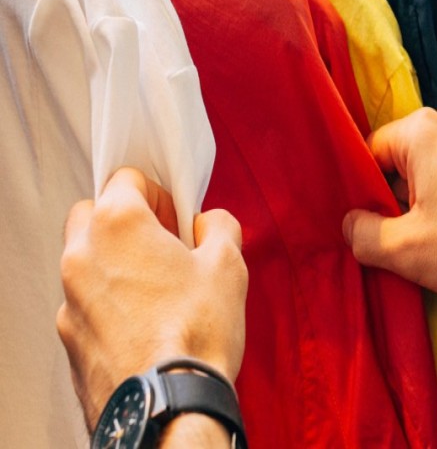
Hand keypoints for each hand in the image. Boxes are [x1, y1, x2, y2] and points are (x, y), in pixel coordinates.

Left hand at [57, 168, 247, 427]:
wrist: (169, 399)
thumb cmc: (196, 329)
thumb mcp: (228, 265)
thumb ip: (219, 227)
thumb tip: (209, 223)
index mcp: (118, 224)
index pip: (127, 177)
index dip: (160, 193)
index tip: (178, 217)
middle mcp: (82, 254)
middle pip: (92, 213)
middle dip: (125, 221)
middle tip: (164, 245)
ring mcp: (69, 297)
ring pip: (86, 259)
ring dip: (116, 262)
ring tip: (159, 289)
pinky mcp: (68, 335)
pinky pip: (85, 301)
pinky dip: (109, 302)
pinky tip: (145, 322)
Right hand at [343, 107, 436, 296]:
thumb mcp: (402, 247)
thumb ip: (361, 234)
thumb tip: (350, 225)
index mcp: (417, 129)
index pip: (366, 155)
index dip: (359, 192)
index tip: (362, 223)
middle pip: (392, 164)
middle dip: (388, 201)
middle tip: (390, 236)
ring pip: (417, 175)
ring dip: (412, 206)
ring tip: (418, 238)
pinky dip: (436, 203)